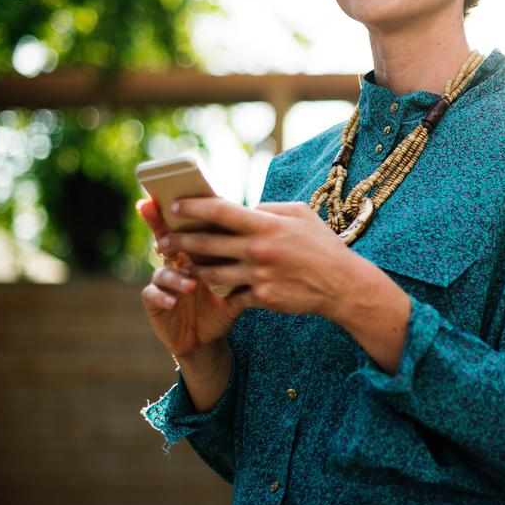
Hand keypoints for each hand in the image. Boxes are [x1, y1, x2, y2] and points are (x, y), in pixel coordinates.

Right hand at [137, 199, 250, 357]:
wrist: (208, 337)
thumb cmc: (224, 304)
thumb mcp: (238, 282)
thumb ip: (247, 260)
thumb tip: (267, 235)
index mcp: (196, 251)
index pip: (188, 226)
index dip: (180, 211)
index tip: (175, 196)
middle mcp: (176, 261)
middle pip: (165, 237)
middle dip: (159, 226)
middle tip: (167, 225)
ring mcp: (163, 280)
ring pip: (163, 269)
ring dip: (175, 276)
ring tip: (190, 284)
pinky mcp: (155, 301)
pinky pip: (152, 294)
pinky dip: (162, 296)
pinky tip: (172, 301)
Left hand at [164, 197, 413, 374]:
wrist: (342, 284)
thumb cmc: (322, 245)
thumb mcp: (301, 214)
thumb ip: (270, 209)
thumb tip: (247, 208)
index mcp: (266, 225)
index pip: (220, 211)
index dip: (193, 206)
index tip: (175, 206)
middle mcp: (258, 250)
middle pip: (206, 243)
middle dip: (179, 240)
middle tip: (162, 239)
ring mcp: (259, 276)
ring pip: (212, 273)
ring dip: (192, 269)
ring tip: (180, 265)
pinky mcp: (262, 298)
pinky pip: (232, 295)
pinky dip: (222, 291)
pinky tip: (213, 289)